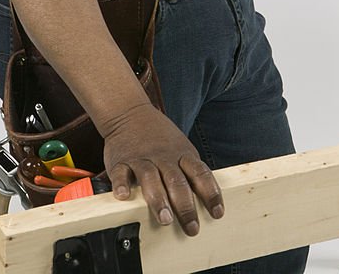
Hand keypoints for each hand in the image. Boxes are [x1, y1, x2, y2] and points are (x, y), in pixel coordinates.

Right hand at [103, 102, 223, 234]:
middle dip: (185, 205)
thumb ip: (189, 172)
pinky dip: (122, 184)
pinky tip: (124, 196)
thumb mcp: (181, 148)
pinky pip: (120, 173)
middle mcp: (163, 157)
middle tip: (192, 227)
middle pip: (177, 181)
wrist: (130, 112)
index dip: (210, 193)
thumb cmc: (159, 137)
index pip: (200, 173)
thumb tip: (207, 202)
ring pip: (151, 179)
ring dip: (159, 199)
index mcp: (182, 154)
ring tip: (165, 219)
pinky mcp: (121, 161)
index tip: (217, 213)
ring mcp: (142, 159)